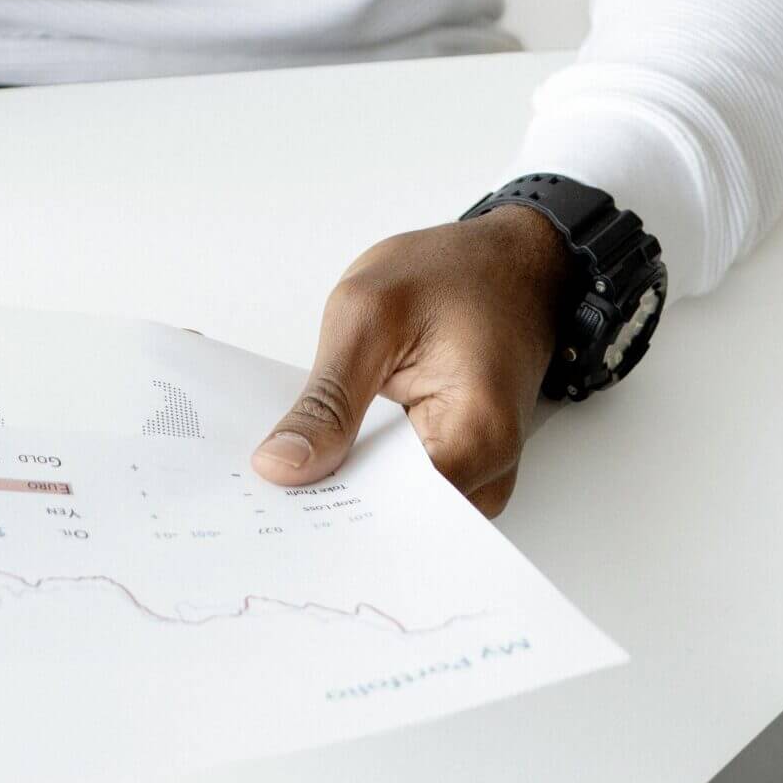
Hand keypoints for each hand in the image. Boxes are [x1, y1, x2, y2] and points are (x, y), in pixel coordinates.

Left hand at [250, 206, 576, 518]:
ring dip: (345, 483)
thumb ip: (328, 401)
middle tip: (269, 475)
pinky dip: (363, 466)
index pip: (392, 515)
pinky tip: (329, 444)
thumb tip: (281, 467)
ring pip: (393, 508)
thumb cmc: (457, 274)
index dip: (326, 509)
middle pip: (393, 521)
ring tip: (295, 455)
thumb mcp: (369, 316)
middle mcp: (488, 474)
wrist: (513, 261)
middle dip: (329, 501)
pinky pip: (400, 486)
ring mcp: (476, 476)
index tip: (274, 501)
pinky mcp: (458, 467)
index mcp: (477, 437)